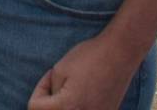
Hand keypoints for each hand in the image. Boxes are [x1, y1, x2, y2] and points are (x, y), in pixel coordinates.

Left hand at [28, 32, 146, 109]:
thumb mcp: (58, 70)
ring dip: (64, 105)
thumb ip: (49, 92)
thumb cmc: (90, 57)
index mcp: (66, 106)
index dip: (40, 89)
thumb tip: (50, 104)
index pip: (35, 107)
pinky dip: (79, 106)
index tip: (50, 75)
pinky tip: (86, 93)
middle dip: (50, 102)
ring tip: (72, 88)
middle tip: (59, 84)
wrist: (121, 53)